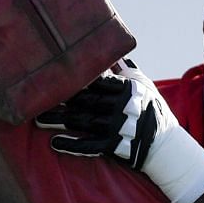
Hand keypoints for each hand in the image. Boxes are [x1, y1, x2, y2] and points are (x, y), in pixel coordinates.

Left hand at [38, 62, 203, 202]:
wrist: (168, 148)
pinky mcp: (115, 147)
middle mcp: (120, 107)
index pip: (95, 80)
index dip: (74, 78)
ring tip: (38, 118)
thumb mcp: (145, 88)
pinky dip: (72, 145)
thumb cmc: (154, 113)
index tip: (53, 73)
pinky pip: (89, 146)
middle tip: (35, 96)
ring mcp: (117, 127)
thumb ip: (127, 72)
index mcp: (126, 89)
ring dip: (59, 120)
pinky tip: (55, 143)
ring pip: (82, 121)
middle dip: (60, 98)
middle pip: (84, 100)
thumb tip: (115, 54)